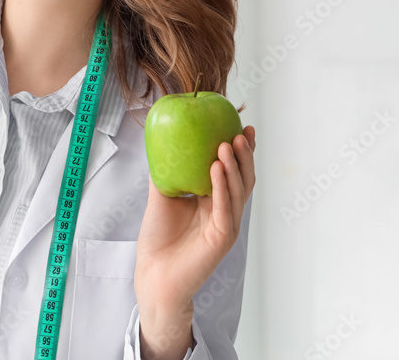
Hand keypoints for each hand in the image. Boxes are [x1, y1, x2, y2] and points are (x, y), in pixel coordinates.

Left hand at [134, 126, 256, 357]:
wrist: (153, 272)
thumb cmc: (158, 237)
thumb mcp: (162, 195)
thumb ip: (167, 170)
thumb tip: (164, 140)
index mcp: (215, 201)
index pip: (234, 171)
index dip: (241, 151)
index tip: (240, 126)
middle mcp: (225, 212)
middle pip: (244, 179)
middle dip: (245, 155)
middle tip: (241, 132)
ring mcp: (226, 225)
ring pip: (238, 192)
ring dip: (234, 166)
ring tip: (227, 144)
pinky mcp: (222, 238)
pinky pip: (224, 208)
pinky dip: (223, 187)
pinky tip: (217, 169)